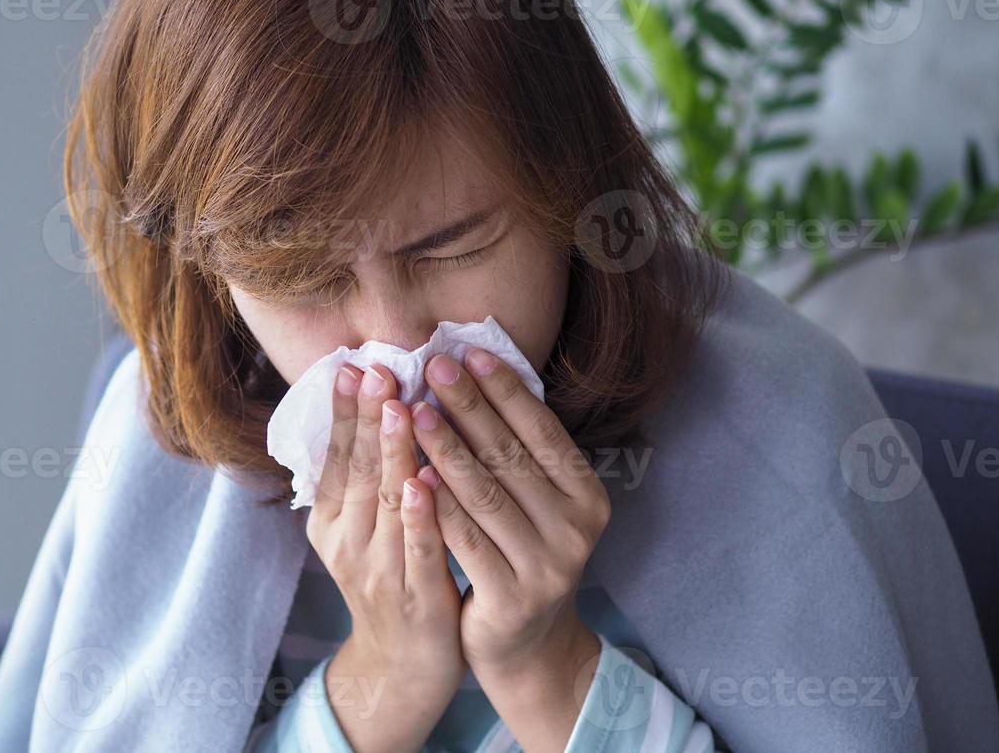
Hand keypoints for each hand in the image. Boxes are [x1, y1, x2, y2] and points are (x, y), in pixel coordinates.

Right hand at [305, 361, 465, 752]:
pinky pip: (417, 552)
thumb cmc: (391, 581)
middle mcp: (346, 543)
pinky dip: (419, 517)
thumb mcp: (363, 529)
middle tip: (378, 368)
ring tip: (400, 407)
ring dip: (392, 453)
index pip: (336, 456)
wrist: (401, 671)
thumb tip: (372, 403)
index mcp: (331, 521)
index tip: (352, 364)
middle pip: (357, 470)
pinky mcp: (415, 600)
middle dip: (367, 416)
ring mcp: (378, 572)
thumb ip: (366, 476)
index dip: (344, 410)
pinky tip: (424, 484)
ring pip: (384, 504)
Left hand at [409, 348, 611, 750]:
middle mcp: (576, 528)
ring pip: (486, 494)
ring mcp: (548, 565)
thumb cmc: (519, 554)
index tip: (468, 352)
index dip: (505, 390)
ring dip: (446, 447)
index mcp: (587, 495)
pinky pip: (466, 540)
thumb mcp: (535, 503)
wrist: (524, 646)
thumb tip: (475, 372)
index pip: (542, 430)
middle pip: (511, 456)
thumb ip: (515, 451)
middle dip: (469, 406)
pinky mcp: (513, 597)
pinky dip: (438, 504)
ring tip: (411, 409)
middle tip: (432, 365)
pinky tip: (411, 473)